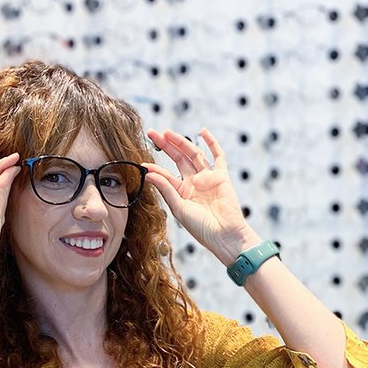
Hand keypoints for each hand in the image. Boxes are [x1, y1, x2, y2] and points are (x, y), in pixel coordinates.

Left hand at [143, 128, 259, 265]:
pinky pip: (218, 157)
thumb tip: (148, 173)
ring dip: (181, 142)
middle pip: (178, 159)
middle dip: (165, 146)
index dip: (155, 168)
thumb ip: (166, 189)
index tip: (143, 162)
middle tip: (152, 133)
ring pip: (193, 154)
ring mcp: (208, 178)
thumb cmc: (202, 228)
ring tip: (167, 132)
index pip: (166, 175)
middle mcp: (194, 183)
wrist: (225, 236)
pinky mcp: (222, 176)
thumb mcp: (179, 208)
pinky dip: (212, 143)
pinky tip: (202, 132)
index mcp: (182, 193)